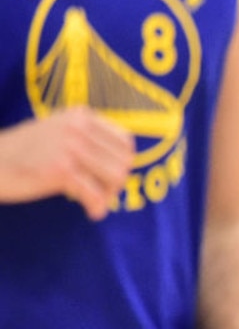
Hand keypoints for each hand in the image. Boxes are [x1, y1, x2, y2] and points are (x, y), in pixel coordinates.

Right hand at [0, 107, 134, 219]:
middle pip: (124, 160)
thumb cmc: (24, 153)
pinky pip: (96, 195)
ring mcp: (70, 147)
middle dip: (116, 182)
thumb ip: (87, 139)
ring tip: (95, 201)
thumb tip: (124, 162)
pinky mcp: (61, 170)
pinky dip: (98, 208)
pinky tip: (91, 213)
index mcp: (80, 116)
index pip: (125, 140)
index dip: (123, 162)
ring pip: (116, 177)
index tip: (110, 177)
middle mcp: (78, 127)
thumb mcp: (58, 132)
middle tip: (102, 193)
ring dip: (109, 195)